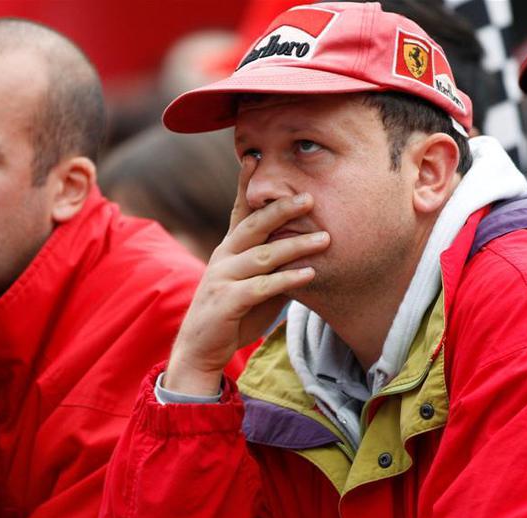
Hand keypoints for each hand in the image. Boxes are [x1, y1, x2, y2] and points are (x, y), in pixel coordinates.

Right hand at [164, 156, 330, 395]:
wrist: (201, 350)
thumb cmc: (233, 316)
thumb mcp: (256, 286)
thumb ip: (277, 267)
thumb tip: (309, 253)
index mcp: (229, 249)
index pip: (239, 211)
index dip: (246, 185)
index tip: (255, 158)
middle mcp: (224, 257)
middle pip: (253, 225)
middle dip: (281, 209)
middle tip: (310, 197)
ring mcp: (223, 278)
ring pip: (263, 255)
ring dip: (295, 246)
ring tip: (325, 238)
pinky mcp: (227, 302)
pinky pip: (261, 286)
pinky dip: (287, 279)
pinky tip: (309, 274)